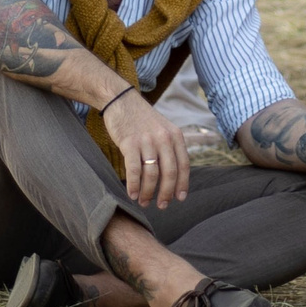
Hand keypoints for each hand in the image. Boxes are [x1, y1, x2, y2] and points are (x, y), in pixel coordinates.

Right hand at [102, 89, 191, 209]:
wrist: (121, 100)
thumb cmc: (142, 119)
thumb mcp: (163, 129)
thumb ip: (170, 148)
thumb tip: (174, 177)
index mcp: (175, 136)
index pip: (184, 165)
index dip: (182, 184)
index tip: (179, 199)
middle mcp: (164, 138)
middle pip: (169, 173)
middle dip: (166, 193)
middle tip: (161, 206)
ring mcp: (147, 140)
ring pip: (151, 174)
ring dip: (148, 192)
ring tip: (143, 202)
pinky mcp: (129, 143)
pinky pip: (134, 170)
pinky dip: (134, 185)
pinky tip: (132, 194)